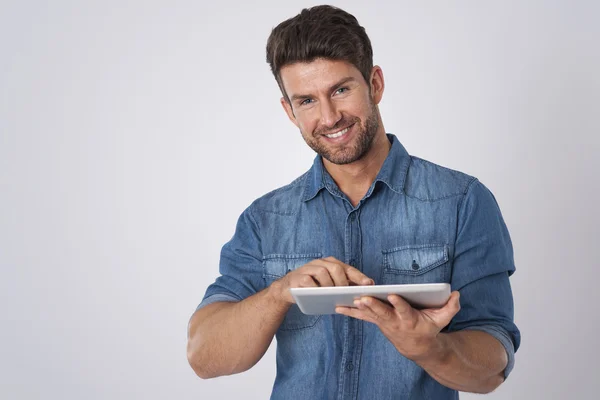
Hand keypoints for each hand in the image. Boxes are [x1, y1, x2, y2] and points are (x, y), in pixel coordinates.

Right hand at [269, 256, 373, 304]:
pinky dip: (315, 287)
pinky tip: (319, 294)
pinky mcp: (299, 277)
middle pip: (336, 267)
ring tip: (333, 295)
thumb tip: (362, 292)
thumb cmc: (314, 288)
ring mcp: (309, 268)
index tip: (369, 284)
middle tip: (346, 293)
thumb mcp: (329, 286)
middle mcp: (321, 263)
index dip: (359, 276)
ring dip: (329, 285)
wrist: (288, 289)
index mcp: (331, 264)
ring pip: (323, 272)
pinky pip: (309, 280)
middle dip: (343, 281)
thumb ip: (343, 287)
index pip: (348, 268)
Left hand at [335, 291, 460, 361]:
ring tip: (347, 299)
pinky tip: (338, 307)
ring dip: (359, 308)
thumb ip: (450, 307)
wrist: (417, 347)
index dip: (399, 303)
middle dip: (373, 306)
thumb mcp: (442, 319)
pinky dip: (350, 312)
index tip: (393, 295)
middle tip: (363, 298)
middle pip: (383, 313)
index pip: (404, 310)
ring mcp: (384, 323)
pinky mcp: (377, 322)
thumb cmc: (429, 328)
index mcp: (411, 320)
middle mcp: (395, 322)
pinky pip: (362, 316)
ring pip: (370, 314)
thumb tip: (457, 294)